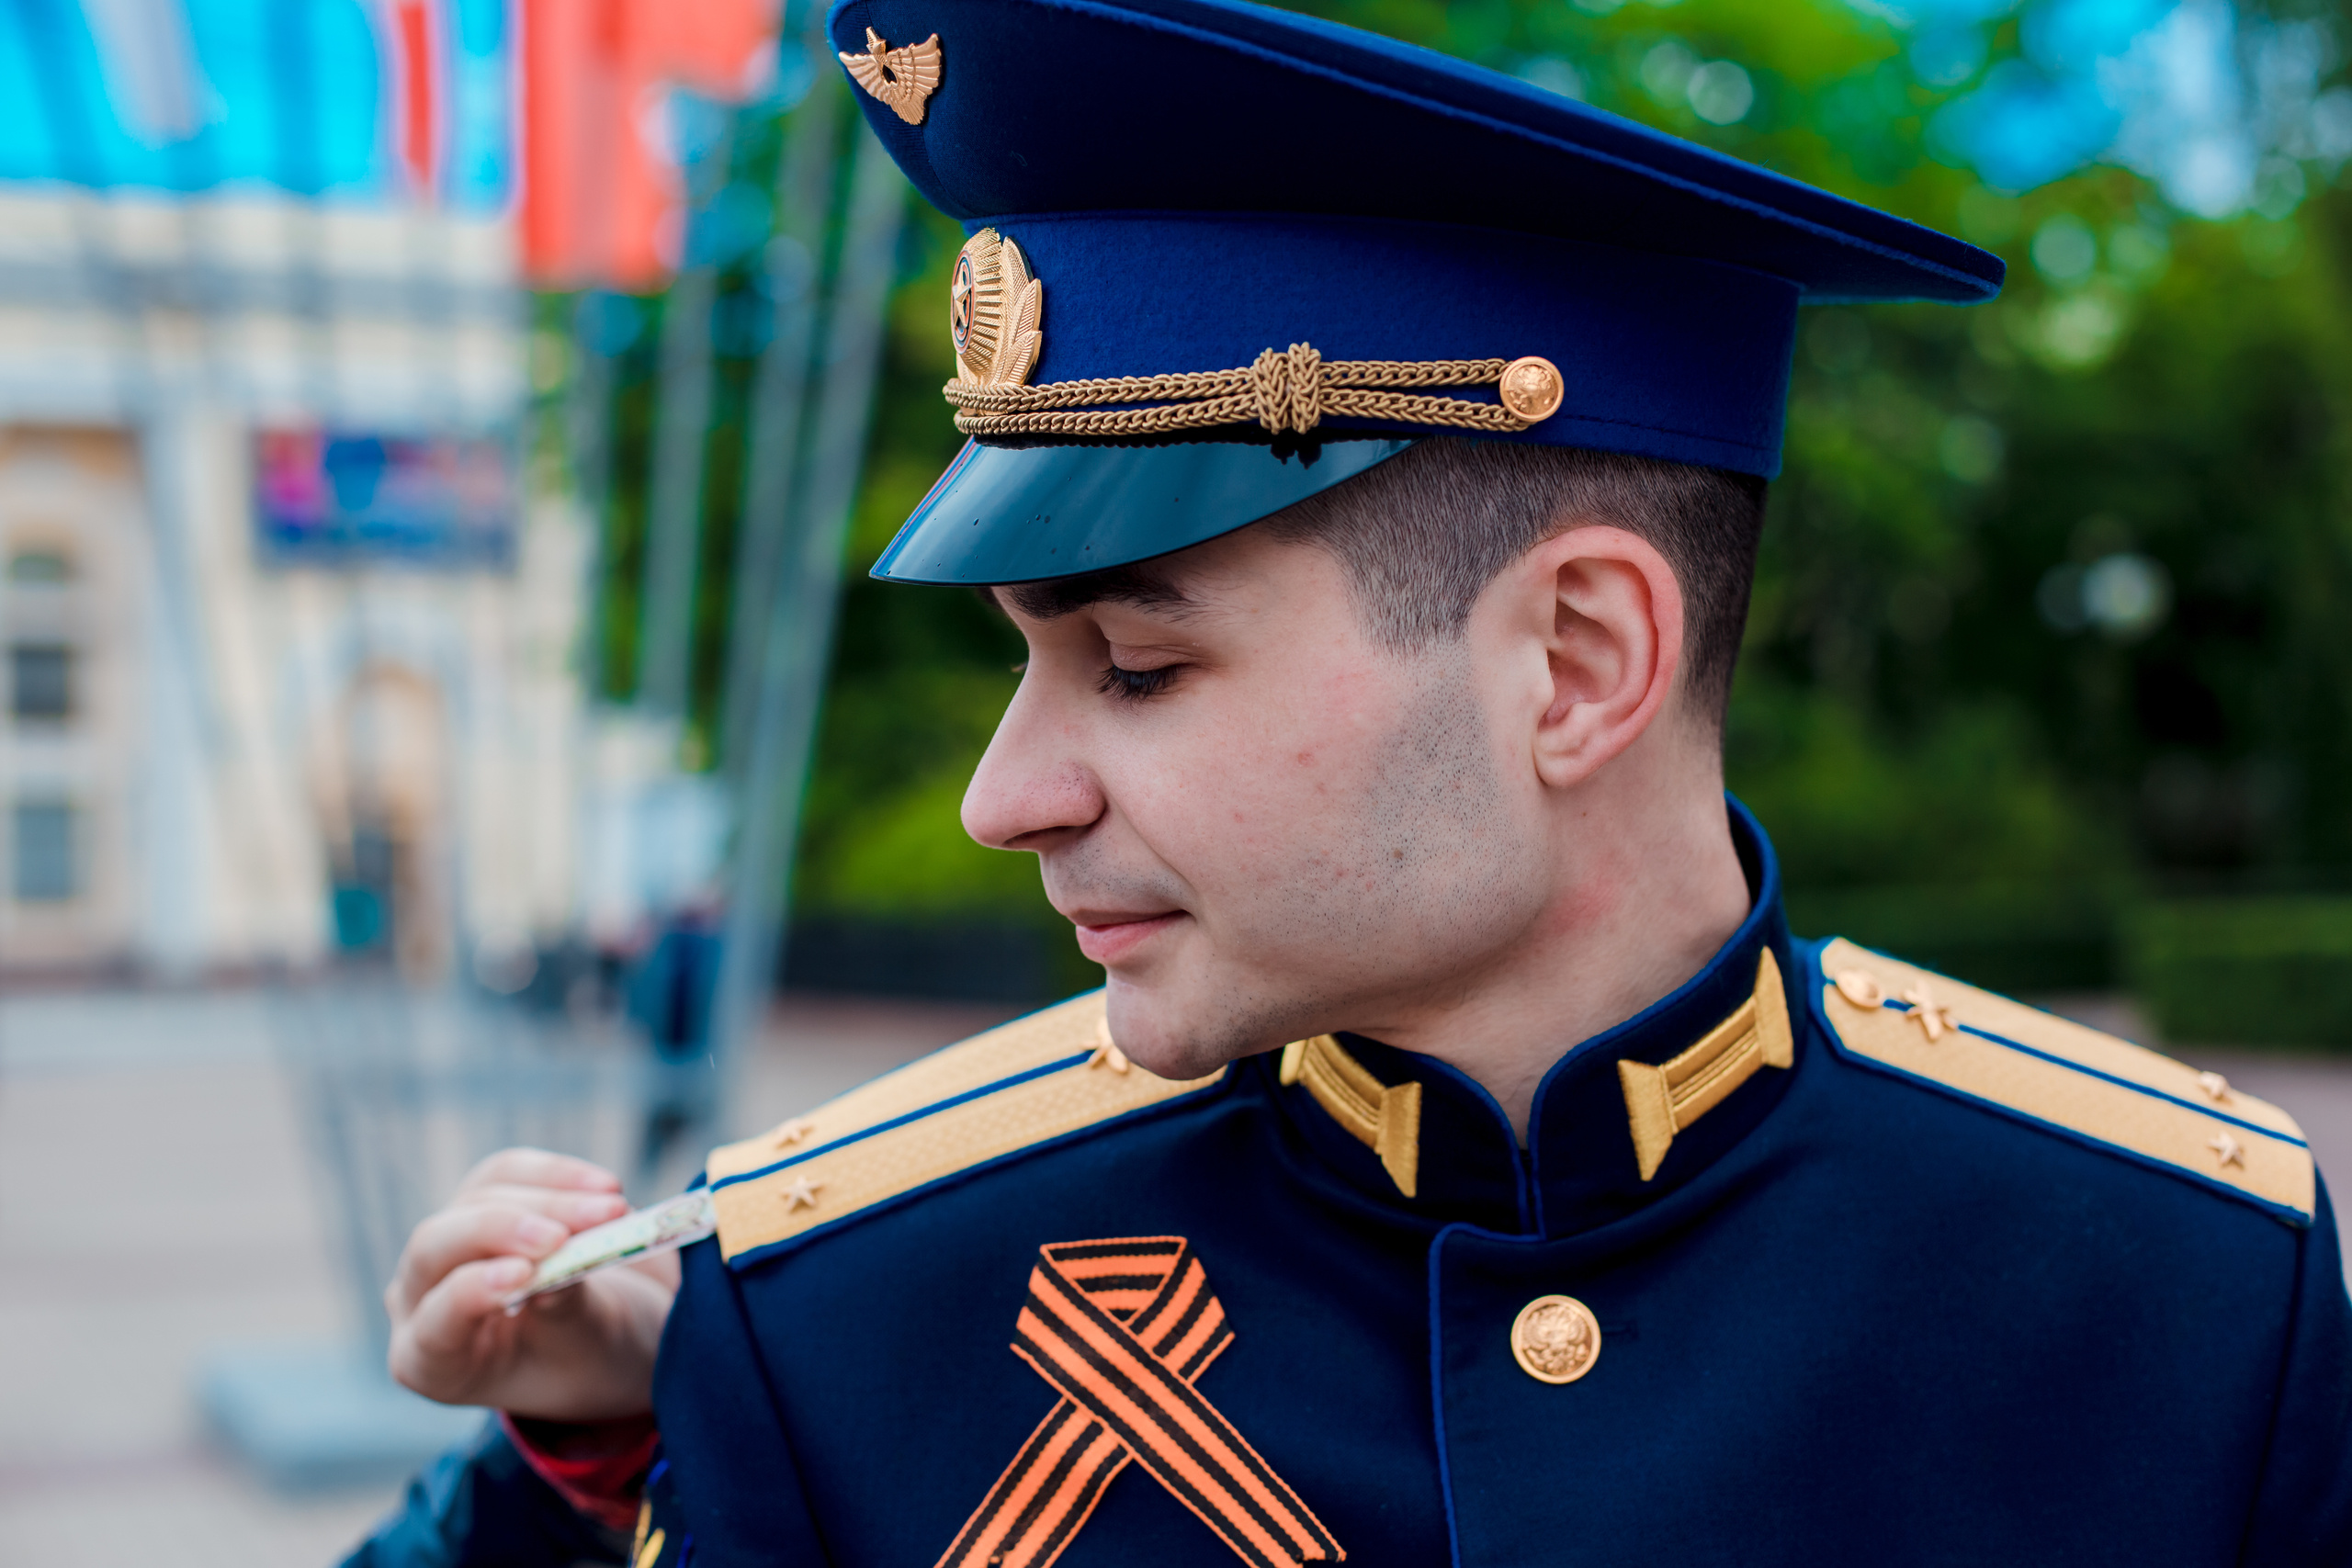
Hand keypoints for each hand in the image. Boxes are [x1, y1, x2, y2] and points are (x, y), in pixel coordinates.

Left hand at [386, 1148, 675, 1419]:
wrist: (597, 1331)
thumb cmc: (582, 1356)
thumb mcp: (582, 1348)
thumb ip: (562, 1311)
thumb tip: (555, 1271)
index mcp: (433, 1363)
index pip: (435, 1322)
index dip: (472, 1293)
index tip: (526, 1273)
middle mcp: (419, 1301)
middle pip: (436, 1245)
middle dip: (504, 1230)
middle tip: (564, 1234)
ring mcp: (442, 1247)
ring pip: (480, 1199)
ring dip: (552, 1200)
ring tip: (615, 1209)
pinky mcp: (474, 1201)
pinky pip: (505, 1172)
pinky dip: (558, 1174)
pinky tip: (606, 1186)